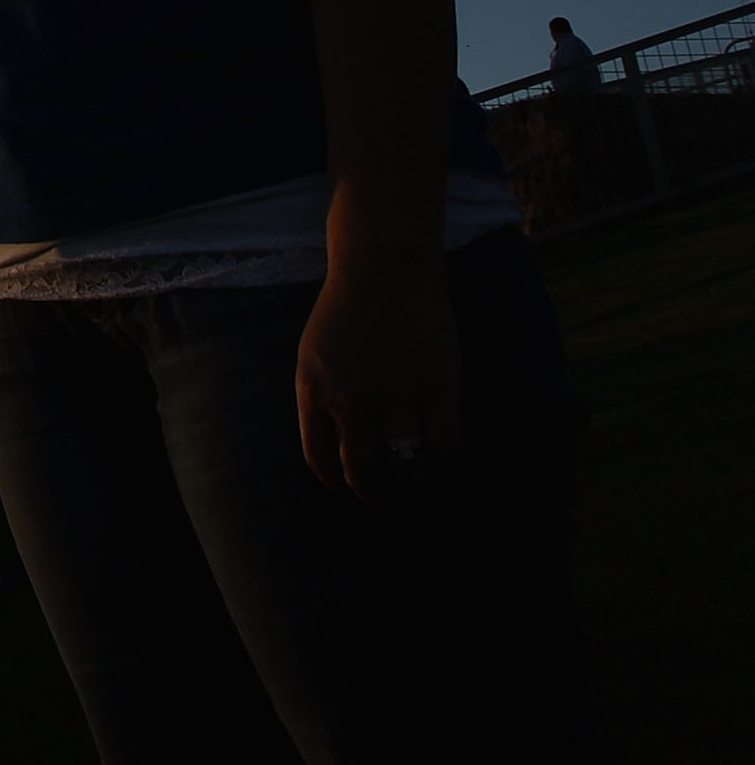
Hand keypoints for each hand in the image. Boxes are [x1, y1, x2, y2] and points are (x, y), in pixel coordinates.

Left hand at [296, 259, 458, 497]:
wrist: (384, 266)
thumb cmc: (346, 308)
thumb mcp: (312, 354)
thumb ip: (318, 396)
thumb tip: (331, 446)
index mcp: (313, 390)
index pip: (317, 457)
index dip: (334, 480)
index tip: (346, 488)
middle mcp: (351, 399)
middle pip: (362, 471)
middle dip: (374, 493)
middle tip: (386, 499)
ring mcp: (396, 394)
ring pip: (407, 465)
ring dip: (415, 484)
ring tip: (422, 487)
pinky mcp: (439, 385)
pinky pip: (447, 445)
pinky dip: (450, 465)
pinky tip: (451, 466)